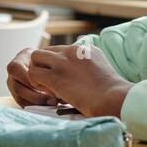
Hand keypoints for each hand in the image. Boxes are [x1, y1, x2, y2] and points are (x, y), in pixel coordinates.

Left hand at [15, 43, 132, 117]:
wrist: (113, 97)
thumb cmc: (113, 92)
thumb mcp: (103, 69)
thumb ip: (89, 67)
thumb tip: (81, 76)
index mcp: (85, 49)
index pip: (61, 50)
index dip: (58, 64)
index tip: (63, 77)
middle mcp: (72, 51)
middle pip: (46, 51)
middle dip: (44, 65)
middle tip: (49, 81)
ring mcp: (62, 63)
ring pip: (36, 57)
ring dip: (37, 71)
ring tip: (45, 86)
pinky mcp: (55, 77)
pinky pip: (33, 73)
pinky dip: (36, 82)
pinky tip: (46, 92)